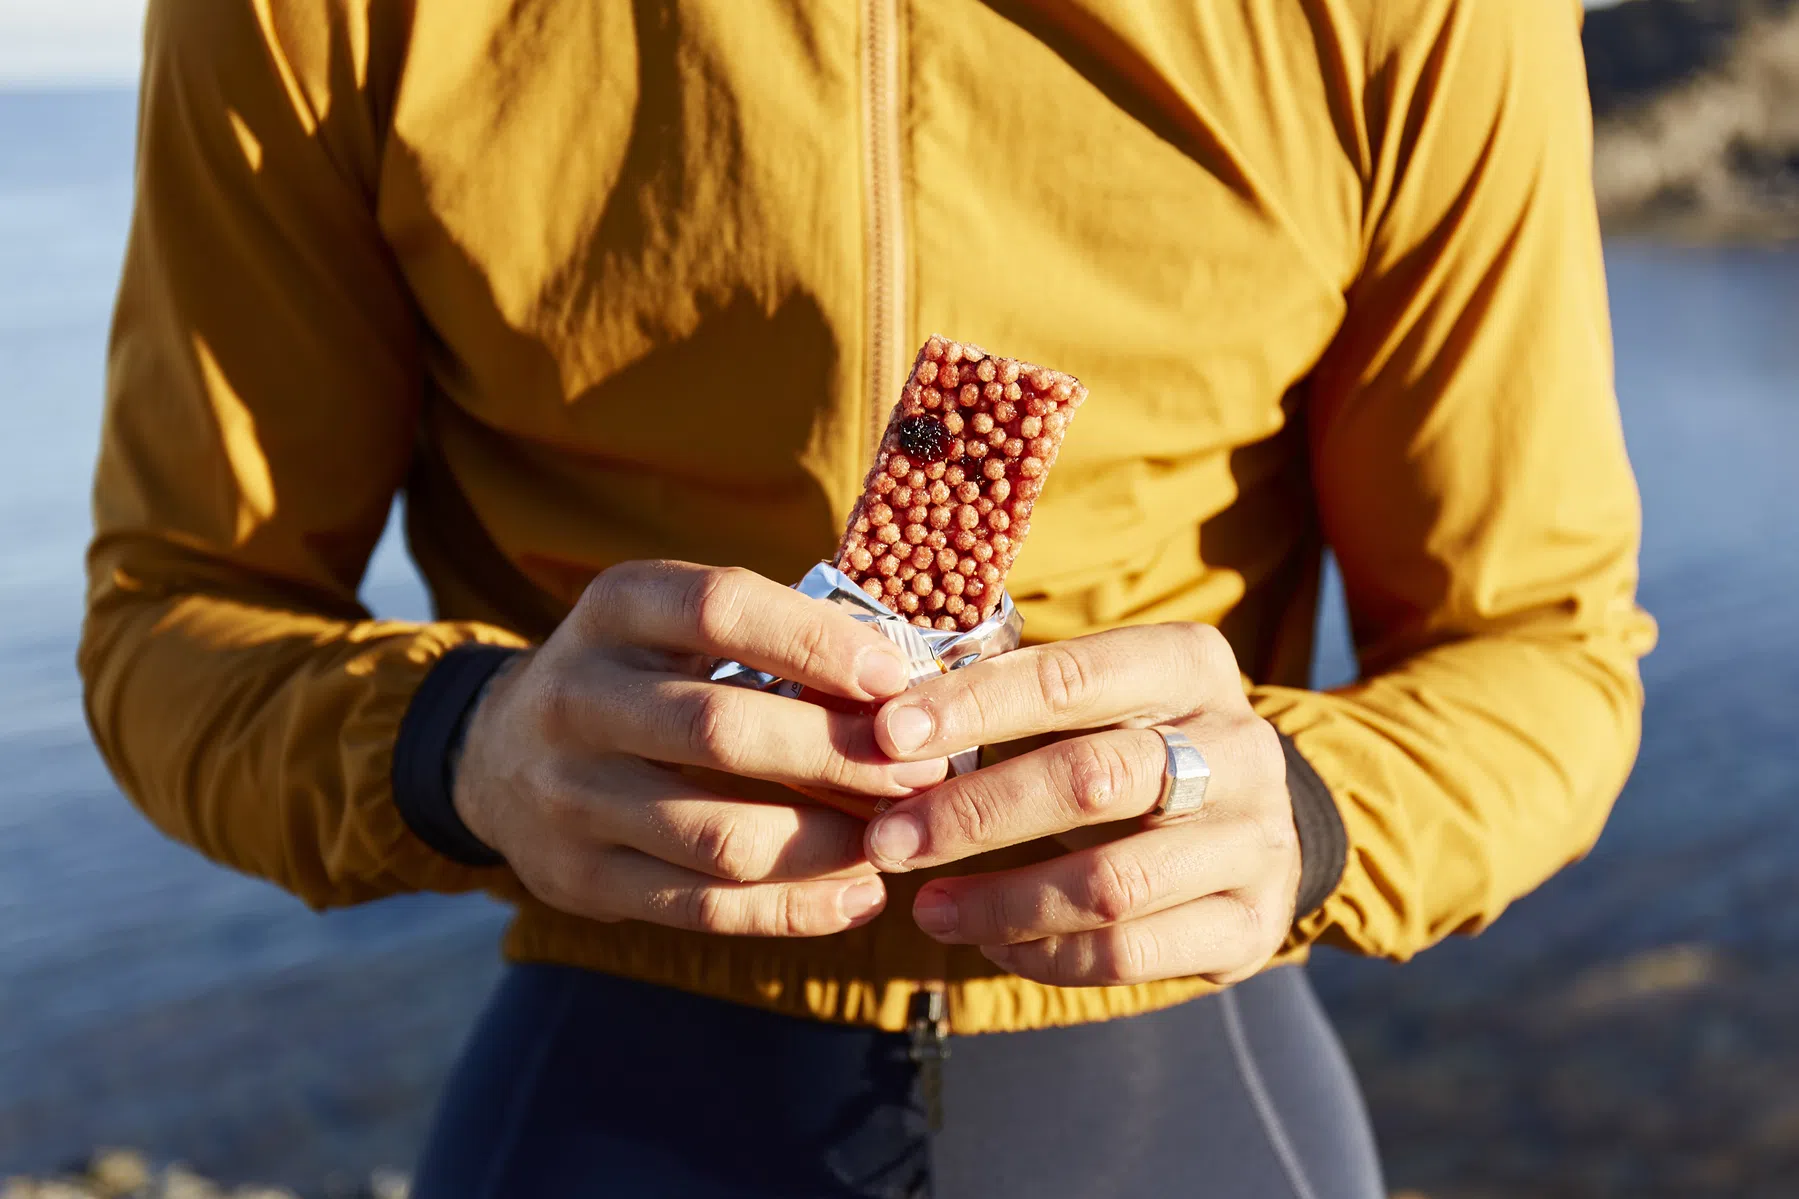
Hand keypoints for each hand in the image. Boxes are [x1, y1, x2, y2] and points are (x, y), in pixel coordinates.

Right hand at [452, 560, 948, 935]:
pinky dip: (792, 909)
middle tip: (922, 773)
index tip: (896, 678)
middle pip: (722, 731)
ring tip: (899, 839)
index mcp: (616, 610)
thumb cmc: (640, 678)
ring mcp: (569, 794)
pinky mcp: (577, 878)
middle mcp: (578, 696)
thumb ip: (772, 639)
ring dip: (828, 844)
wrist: (497, 755)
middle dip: (839, 757)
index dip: (815, 642)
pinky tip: (858, 897)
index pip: (719, 608)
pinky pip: (700, 907)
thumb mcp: (675, 625)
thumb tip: (910, 687)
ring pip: (718, 835)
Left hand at [862, 623, 1298, 986]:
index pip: (1071, 676)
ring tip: (927, 909)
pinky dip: (1047, 953)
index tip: (890, 734)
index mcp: (1190, 665)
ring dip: (1000, 901)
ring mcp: (1255, 840)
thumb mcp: (1096, 700)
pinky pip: (1129, 954)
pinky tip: (993, 942)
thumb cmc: (1133, 744)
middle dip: (974, 813)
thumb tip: (890, 728)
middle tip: (888, 841)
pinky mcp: (1252, 926)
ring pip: (1110, 882)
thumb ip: (1014, 701)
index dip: (976, 705)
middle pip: (1091, 779)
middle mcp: (1239, 746)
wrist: (1252, 826)